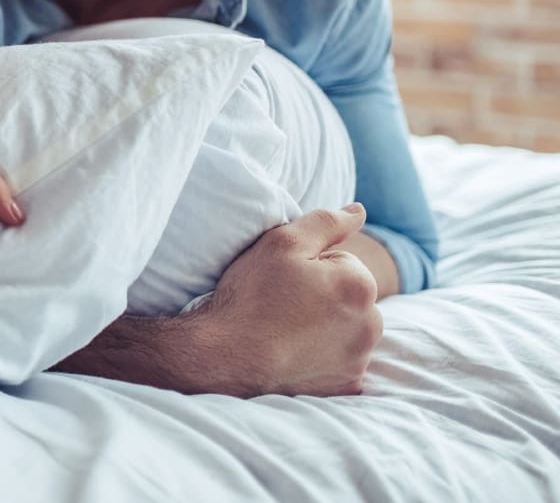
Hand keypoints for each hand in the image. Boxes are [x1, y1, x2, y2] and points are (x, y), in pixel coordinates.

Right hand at [197, 204, 383, 396]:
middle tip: (284, 304)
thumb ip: (326, 222)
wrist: (227, 356)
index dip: (311, 267)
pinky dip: (324, 358)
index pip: (343, 262)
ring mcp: (360, 360)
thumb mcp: (282, 242)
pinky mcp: (347, 387)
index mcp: (360, 284)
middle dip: (326, 297)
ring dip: (326, 327)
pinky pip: (342, 363)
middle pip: (350, 298)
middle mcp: (371, 324)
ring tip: (286, 329)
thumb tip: (359, 211)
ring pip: (348, 330)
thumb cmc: (253, 295)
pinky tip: (294, 353)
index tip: (285, 280)